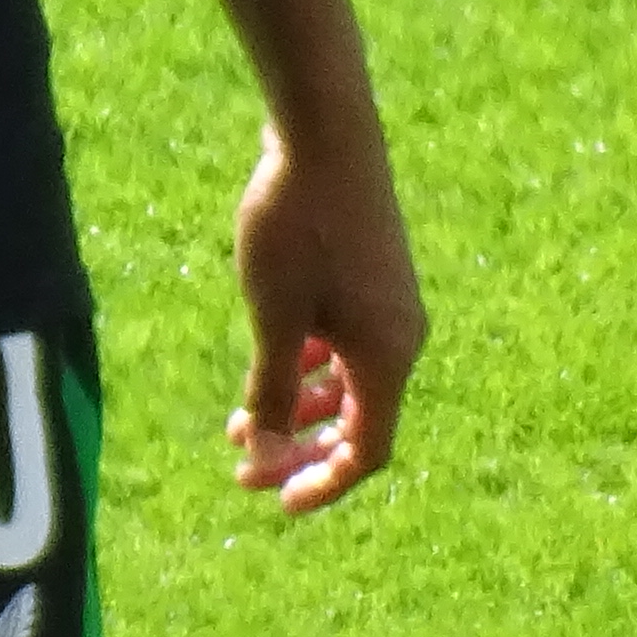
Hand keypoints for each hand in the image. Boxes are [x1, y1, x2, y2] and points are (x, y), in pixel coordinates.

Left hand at [228, 115, 421, 514]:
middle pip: (356, 421)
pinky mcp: (372, 276)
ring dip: (296, 407)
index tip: (277, 502)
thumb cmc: (297, 227)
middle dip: (298, 449)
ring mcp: (388, 304)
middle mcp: (399, 337)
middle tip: (242, 467)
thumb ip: (269, 390)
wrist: (324, 134)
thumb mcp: (273, 317)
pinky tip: (266, 362)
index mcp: (386, 357)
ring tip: (237, 421)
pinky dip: (307, 364)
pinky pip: (344, 344)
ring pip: (346, 382)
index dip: (323, 483)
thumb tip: (263, 453)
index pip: (365, 450)